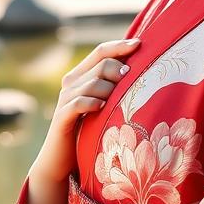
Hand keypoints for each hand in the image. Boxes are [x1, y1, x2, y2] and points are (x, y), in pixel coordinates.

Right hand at [32, 36, 141, 183]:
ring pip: (94, 83)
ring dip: (111, 91)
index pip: (100, 51)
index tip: (140, 44)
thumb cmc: (88, 131)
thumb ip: (115, 87)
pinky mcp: (62, 116)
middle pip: (101, 64)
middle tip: (131, 83)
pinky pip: (80, 103)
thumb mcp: (104, 105)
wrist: (61, 159)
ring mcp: (65, 99)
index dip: (119, 46)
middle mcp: (71, 83)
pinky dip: (93, 103)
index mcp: (80, 75)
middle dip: (120, 71)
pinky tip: (102, 108)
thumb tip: (142, 73)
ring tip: (118, 103)